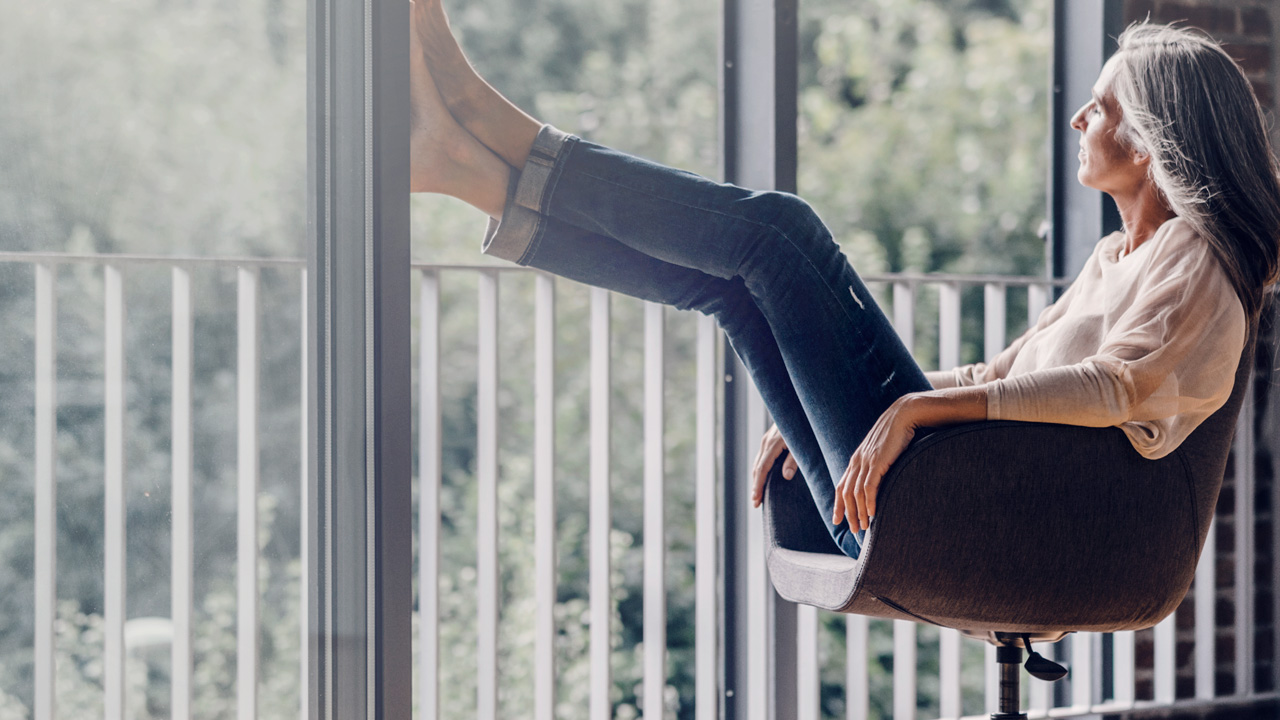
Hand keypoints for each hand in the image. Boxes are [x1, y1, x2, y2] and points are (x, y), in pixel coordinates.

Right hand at [751, 423, 797, 507]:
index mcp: (772, 444)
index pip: (762, 469)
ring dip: (757, 478)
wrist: (800, 407)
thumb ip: (794, 460)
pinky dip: (761, 469)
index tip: (756, 500)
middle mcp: (766, 442)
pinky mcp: (770, 439)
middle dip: (755, 486)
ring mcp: (767, 439)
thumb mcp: (801, 444)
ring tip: (758, 494)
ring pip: (758, 462)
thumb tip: (786, 476)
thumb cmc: (804, 426)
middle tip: (756, 503)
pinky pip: (762, 457)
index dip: (758, 486)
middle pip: (757, 467)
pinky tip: (764, 476)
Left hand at [833, 396, 920, 530]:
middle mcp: (857, 461)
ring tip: (864, 527)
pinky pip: (869, 486)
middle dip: (848, 514)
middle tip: (854, 530)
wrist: (903, 415)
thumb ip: (876, 464)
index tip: (837, 520)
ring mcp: (866, 461)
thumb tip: (879, 479)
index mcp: (856, 459)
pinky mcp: (878, 461)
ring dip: (859, 512)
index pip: (841, 486)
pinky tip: (872, 514)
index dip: (838, 504)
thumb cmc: (896, 434)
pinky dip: (869, 502)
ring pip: (856, 493)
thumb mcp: (881, 451)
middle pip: (846, 493)